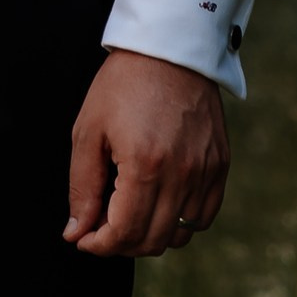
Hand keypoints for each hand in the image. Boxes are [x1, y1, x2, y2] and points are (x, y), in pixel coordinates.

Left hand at [65, 49, 229, 257]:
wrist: (169, 50)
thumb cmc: (121, 86)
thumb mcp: (88, 133)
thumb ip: (82, 188)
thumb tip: (75, 232)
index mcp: (145, 166)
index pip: (125, 232)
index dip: (99, 245)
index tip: (81, 239)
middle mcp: (183, 175)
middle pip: (153, 240)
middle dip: (120, 244)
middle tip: (98, 229)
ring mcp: (207, 172)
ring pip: (180, 234)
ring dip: (149, 236)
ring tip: (125, 217)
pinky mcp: (221, 166)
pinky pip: (203, 216)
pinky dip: (179, 222)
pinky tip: (156, 206)